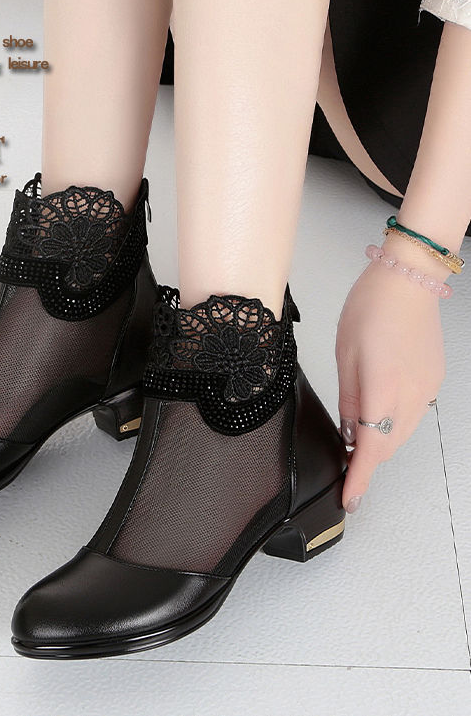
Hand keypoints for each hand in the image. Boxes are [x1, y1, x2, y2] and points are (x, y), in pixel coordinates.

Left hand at [335, 240, 445, 512]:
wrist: (407, 280)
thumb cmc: (370, 308)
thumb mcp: (344, 355)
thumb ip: (348, 399)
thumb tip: (350, 431)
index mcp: (383, 387)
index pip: (371, 448)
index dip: (360, 478)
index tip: (351, 498)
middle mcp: (412, 393)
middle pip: (389, 445)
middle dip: (367, 461)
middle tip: (346, 467)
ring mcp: (427, 388)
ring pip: (403, 432)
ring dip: (382, 442)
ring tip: (358, 441)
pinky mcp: (434, 380)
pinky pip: (413, 414)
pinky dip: (395, 422)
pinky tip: (379, 413)